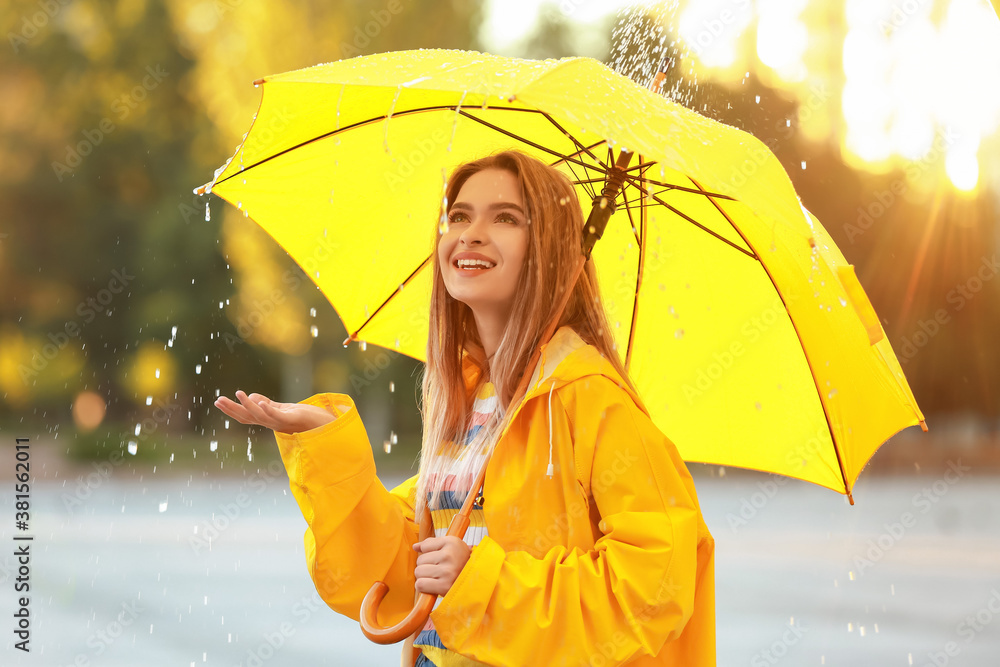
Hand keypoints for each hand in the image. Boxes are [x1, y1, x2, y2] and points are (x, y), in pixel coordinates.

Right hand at [214, 390, 336, 433]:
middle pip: (249, 417)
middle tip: (217, 400)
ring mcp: (283, 423)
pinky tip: (260, 402)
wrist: (328, 429)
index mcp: (270, 421)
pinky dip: (268, 410)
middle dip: (233, 409)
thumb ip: (269, 405)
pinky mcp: (294, 419)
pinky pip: (278, 416)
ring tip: (239, 393)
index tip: (218, 401)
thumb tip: (252, 397)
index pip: (247, 416)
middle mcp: (274, 424)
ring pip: (261, 416)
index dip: (232, 410)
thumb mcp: (285, 409)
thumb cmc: (308, 419)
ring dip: (249, 406)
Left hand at [412, 536, 470, 596]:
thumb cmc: (461, 563)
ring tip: (437, 577)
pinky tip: (433, 585)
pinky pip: (420, 584)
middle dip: (426, 566)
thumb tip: (415, 546)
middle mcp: (449, 555)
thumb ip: (432, 544)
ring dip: (424, 577)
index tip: (440, 558)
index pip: (425, 546)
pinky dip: (424, 586)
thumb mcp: (451, 547)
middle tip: (440, 570)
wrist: (476, 581)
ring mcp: (447, 571)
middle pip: (420, 560)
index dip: (429, 554)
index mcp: (451, 542)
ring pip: (418, 572)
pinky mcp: (444, 586)